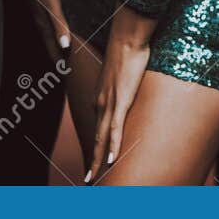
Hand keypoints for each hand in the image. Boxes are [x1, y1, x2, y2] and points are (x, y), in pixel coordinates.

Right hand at [12, 0, 71, 59]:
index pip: (51, 45)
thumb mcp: (52, 2)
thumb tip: (64, 45)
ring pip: (46, 28)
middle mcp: (38, 15)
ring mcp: (37, 6)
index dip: (57, 58)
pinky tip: (53, 20)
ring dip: (52, 39)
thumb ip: (58, 23)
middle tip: (61, 64)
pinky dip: (51, 24)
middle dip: (54, 52)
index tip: (63, 71)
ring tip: (58, 47)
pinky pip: (46, 16)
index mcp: (42, 20)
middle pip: (48, 39)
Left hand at [87, 17, 149, 183]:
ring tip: (93, 179)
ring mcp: (109, 102)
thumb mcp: (123, 74)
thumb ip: (124, 86)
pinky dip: (113, 146)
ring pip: (102, 138)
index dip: (95, 147)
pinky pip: (116, 128)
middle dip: (91, 161)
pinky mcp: (121, 101)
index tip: (94, 162)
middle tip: (88, 180)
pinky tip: (110, 160)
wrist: (128, 37)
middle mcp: (100, 102)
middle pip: (95, 137)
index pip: (97, 128)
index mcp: (100, 97)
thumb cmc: (128, 51)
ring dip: (97, 160)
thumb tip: (130, 89)